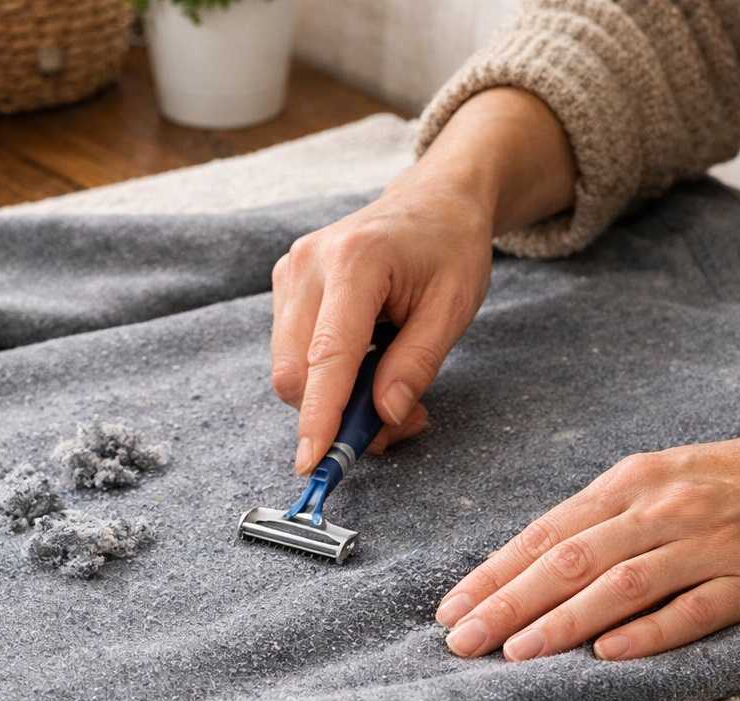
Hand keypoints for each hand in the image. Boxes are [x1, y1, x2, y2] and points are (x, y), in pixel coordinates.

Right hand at [270, 181, 491, 467]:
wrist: (433, 200)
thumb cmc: (450, 248)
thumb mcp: (454, 307)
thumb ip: (416, 364)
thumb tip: (383, 416)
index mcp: (356, 261)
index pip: (328, 355)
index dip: (319, 415)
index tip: (312, 461)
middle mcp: (309, 264)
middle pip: (294, 372)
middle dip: (334, 415)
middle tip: (396, 423)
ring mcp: (290, 272)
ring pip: (290, 369)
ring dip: (334, 398)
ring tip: (388, 384)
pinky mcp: (285, 285)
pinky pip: (293, 353)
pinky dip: (327, 376)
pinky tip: (368, 360)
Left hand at [437, 389, 739, 660]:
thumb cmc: (739, 479)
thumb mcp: (663, 477)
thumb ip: (604, 517)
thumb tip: (534, 563)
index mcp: (634, 480)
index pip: (548, 532)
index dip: (495, 573)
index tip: (451, 609)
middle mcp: (664, 508)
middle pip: (571, 559)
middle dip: (509, 603)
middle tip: (462, 641)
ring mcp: (710, 544)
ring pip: (621, 584)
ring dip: (563, 621)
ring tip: (516, 653)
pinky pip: (694, 608)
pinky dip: (649, 631)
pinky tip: (608, 654)